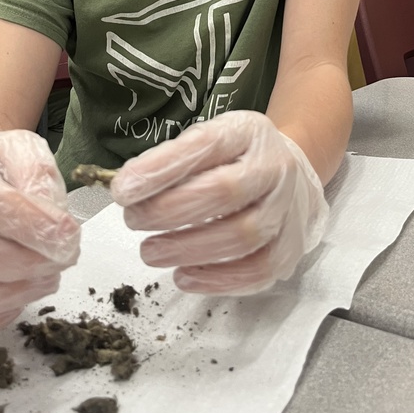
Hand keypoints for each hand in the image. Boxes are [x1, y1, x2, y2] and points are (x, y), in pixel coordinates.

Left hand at [110, 111, 328, 294]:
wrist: (291, 175)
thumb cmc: (235, 158)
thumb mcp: (209, 140)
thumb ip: (173, 159)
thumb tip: (128, 187)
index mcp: (248, 132)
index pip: (206, 145)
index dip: (162, 168)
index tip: (123, 189)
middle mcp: (274, 167)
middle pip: (224, 192)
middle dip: (169, 211)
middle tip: (133, 220)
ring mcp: (286, 209)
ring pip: (243, 235)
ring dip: (188, 248)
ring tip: (150, 251)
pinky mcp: (290, 247)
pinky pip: (259, 270)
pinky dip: (218, 279)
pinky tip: (183, 276)